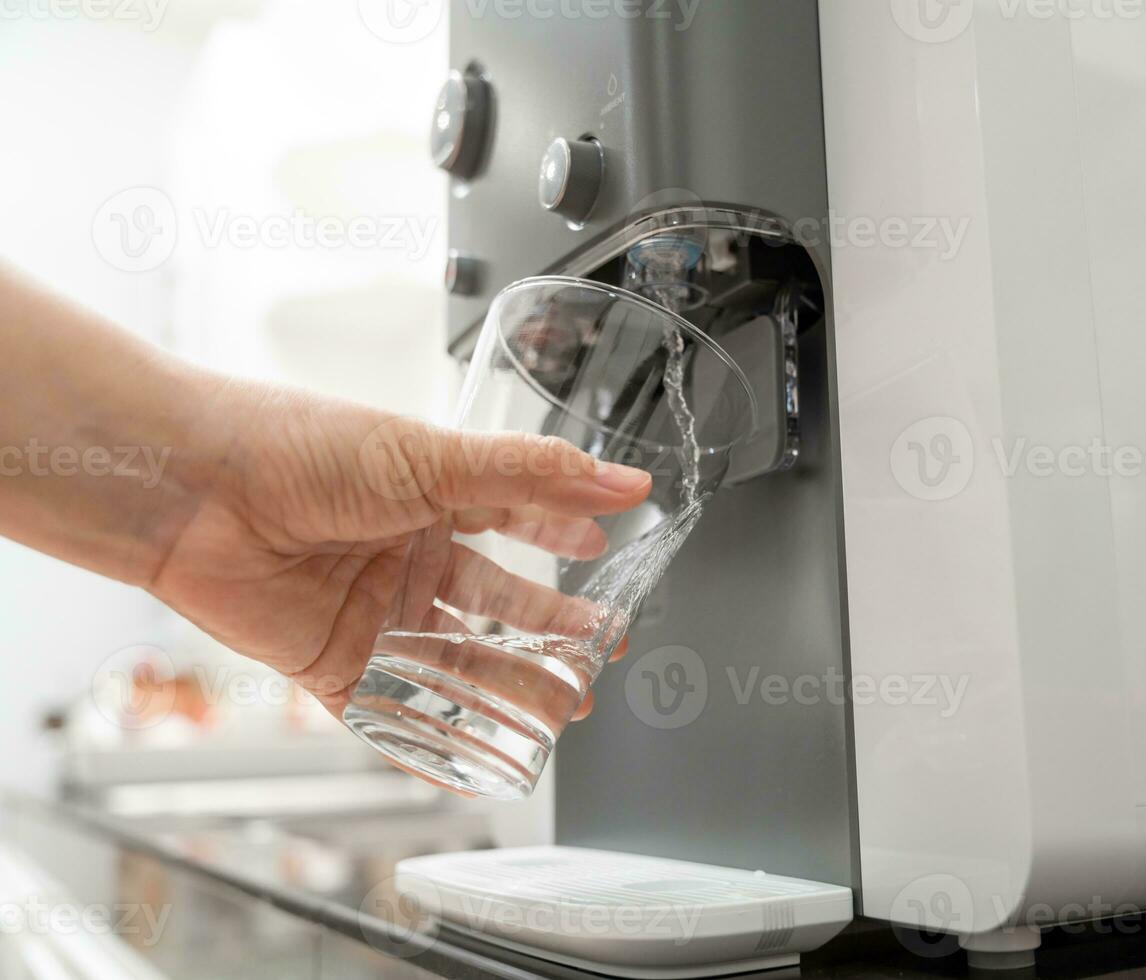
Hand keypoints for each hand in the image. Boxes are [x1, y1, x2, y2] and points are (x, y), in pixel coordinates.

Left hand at [145, 382, 651, 720]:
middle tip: (601, 653)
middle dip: (550, 630)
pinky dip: (435, 743)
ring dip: (510, 688)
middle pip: (495, 603)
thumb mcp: (435, 457)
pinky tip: (478, 763)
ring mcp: (372, 614)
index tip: (604, 552)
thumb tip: (622, 481)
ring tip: (564, 710)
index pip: (514, 519)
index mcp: (431, 495)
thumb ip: (535, 476)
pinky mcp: (333, 667)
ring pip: (457, 662)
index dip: (559, 536)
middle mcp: (405, 556)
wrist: (194, 492)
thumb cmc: (301, 450)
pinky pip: (393, 715)